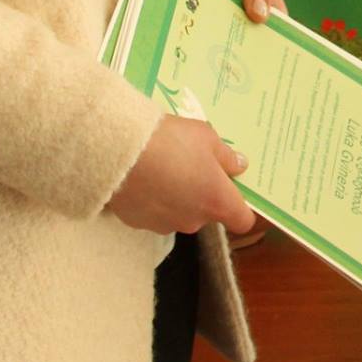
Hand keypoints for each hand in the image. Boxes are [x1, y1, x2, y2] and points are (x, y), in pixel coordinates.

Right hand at [106, 114, 255, 235]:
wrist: (119, 153)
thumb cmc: (172, 141)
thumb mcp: (206, 137)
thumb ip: (226, 156)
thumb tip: (240, 167)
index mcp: (217, 202)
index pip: (242, 221)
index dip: (241, 207)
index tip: (233, 189)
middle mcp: (195, 221)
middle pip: (208, 212)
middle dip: (203, 192)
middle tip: (191, 165)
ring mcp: (166, 225)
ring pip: (181, 212)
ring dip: (178, 197)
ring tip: (163, 168)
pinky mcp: (139, 224)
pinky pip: (155, 213)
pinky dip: (154, 200)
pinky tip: (144, 178)